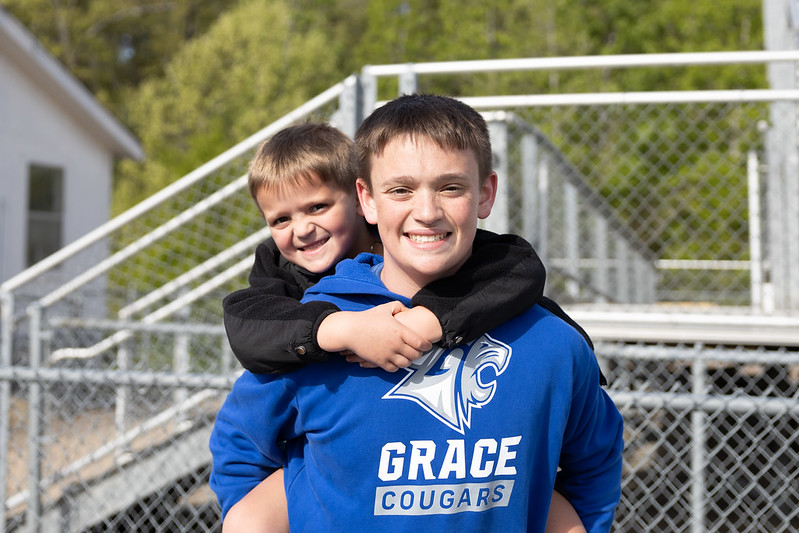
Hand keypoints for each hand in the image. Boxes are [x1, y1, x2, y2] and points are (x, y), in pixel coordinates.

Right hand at [318, 302, 432, 371]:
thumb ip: (399, 307)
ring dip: (409, 361)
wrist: (350, 330)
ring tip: (409, 357)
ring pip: (405, 363)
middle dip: (419, 354)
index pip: (420, 342)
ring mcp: (388, 354)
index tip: (428, 346)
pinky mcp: (379, 361)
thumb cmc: (367, 318)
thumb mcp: (385, 308)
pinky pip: (394, 369)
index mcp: (399, 330)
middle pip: (415, 354)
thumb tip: (409, 310)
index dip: (427, 345)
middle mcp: (396, 344)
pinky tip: (397, 362)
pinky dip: (397, 366)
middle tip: (419, 352)